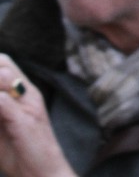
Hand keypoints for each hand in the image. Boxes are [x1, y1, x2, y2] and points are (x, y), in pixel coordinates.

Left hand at [0, 56, 76, 176]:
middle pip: (4, 64)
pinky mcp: (25, 120)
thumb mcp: (2, 128)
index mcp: (25, 93)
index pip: (5, 63)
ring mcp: (29, 105)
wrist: (45, 175)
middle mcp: (29, 94)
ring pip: (3, 77)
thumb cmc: (22, 154)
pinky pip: (3, 101)